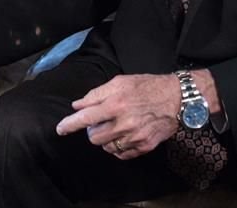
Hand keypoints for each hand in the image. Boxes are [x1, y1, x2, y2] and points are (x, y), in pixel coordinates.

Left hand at [55, 74, 181, 159]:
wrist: (177, 99)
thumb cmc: (147, 87)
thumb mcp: (120, 82)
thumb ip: (96, 94)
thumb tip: (77, 105)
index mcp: (115, 104)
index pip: (85, 118)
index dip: (69, 125)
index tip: (60, 129)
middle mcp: (124, 123)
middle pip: (94, 137)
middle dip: (93, 130)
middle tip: (101, 121)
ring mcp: (134, 137)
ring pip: (107, 147)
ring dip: (106, 138)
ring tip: (115, 126)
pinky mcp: (144, 146)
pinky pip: (122, 154)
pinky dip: (118, 147)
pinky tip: (123, 135)